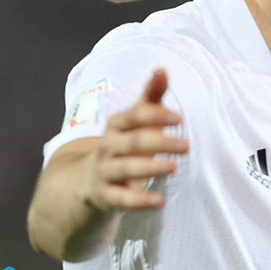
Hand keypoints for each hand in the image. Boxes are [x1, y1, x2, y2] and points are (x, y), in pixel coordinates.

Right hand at [84, 69, 188, 212]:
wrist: (83, 183)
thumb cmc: (121, 146)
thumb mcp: (135, 123)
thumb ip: (151, 98)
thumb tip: (162, 68)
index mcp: (116, 126)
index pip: (133, 116)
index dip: (155, 115)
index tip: (179, 117)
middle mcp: (107, 146)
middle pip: (132, 141)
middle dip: (160, 142)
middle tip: (187, 145)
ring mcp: (102, 172)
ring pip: (125, 168)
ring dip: (150, 167)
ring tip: (174, 166)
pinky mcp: (103, 196)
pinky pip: (120, 199)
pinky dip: (139, 200)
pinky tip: (160, 201)